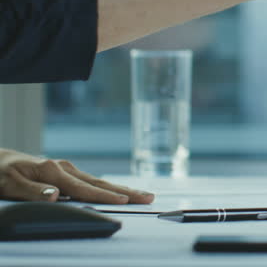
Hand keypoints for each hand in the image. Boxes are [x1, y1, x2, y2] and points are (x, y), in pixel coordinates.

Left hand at [0, 149, 153, 203]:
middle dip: (126, 191)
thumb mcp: (9, 185)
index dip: (105, 197)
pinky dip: (108, 188)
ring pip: (99, 182)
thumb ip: (32, 192)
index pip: (84, 189)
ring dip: (122, 189)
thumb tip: (57, 196)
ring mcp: (67, 169)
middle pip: (100, 183)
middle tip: (148, 197)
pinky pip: (91, 182)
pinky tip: (119, 193)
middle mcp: (64, 168)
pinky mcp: (66, 173)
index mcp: (53, 171)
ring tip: (142, 195)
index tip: (124, 201)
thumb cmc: (1, 173)